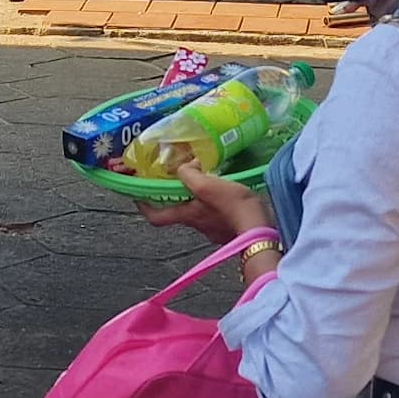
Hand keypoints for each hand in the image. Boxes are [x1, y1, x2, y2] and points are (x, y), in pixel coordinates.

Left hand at [135, 160, 273, 242]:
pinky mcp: (227, 229)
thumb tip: (182, 167)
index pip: (156, 217)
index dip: (144, 207)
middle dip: (177, 194)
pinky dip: (214, 202)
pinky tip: (224, 191)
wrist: (259, 229)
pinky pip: (215, 214)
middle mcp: (196, 225)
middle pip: (178, 210)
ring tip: (206, 178)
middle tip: (179, 177)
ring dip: (197, 197)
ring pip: (197, 211)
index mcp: (187, 215)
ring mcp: (212, 229)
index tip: (139, 195)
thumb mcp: (206, 185)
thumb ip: (189, 174)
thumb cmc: (232, 207)